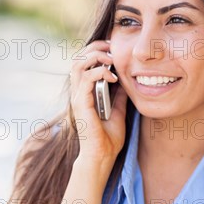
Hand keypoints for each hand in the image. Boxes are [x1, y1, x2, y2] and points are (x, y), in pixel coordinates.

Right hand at [70, 40, 127, 162]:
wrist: (103, 155)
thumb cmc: (108, 137)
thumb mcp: (118, 110)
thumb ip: (118, 95)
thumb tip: (125, 80)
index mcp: (85, 92)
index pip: (84, 62)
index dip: (96, 50)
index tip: (113, 49)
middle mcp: (78, 92)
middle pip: (78, 58)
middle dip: (95, 47)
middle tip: (112, 47)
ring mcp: (77, 97)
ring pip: (78, 63)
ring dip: (95, 56)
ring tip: (111, 59)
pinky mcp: (81, 103)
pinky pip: (86, 78)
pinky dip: (100, 72)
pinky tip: (113, 77)